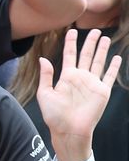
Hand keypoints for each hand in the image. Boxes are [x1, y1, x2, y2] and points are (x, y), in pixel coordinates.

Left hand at [36, 28, 121, 160]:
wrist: (69, 131)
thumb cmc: (54, 116)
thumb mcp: (44, 94)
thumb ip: (45, 76)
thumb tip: (42, 59)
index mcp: (66, 77)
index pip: (69, 55)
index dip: (70, 43)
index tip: (72, 30)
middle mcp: (80, 78)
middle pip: (86, 55)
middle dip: (90, 42)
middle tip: (94, 30)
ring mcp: (92, 84)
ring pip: (98, 62)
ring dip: (102, 50)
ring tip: (105, 38)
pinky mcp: (102, 92)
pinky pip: (109, 76)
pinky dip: (114, 67)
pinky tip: (117, 58)